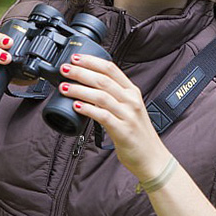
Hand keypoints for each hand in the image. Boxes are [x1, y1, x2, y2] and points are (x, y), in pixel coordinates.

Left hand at [58, 54, 171, 181]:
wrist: (151, 158)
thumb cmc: (136, 133)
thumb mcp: (128, 108)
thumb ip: (112, 97)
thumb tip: (87, 87)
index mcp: (132, 91)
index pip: (110, 69)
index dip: (91, 61)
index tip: (75, 57)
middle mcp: (131, 100)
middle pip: (103, 80)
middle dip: (81, 72)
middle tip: (64, 69)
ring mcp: (128, 115)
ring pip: (101, 96)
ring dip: (79, 89)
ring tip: (64, 87)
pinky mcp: (123, 130)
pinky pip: (102, 116)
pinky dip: (87, 109)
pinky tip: (76, 106)